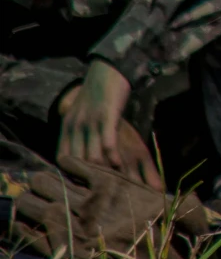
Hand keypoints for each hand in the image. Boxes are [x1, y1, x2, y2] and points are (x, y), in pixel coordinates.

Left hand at [56, 61, 154, 176]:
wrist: (108, 68)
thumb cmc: (98, 94)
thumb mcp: (81, 114)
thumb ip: (79, 134)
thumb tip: (84, 157)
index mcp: (68, 127)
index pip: (63, 158)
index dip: (72, 173)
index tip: (85, 183)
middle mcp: (76, 126)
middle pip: (78, 161)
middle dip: (89, 178)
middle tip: (102, 189)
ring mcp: (90, 121)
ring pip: (92, 156)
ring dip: (103, 171)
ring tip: (114, 181)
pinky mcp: (106, 115)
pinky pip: (107, 143)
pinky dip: (113, 157)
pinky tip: (120, 164)